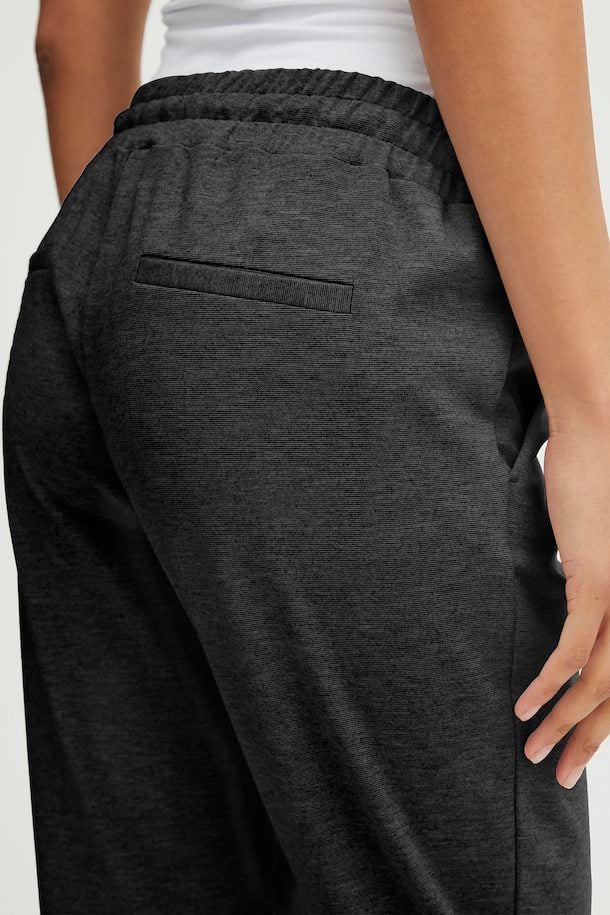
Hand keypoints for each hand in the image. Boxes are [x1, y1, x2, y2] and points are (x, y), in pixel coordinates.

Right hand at [514, 413, 609, 787]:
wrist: (602, 433)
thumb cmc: (601, 484)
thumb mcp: (601, 547)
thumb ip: (595, 584)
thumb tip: (576, 610)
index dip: (605, 723)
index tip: (577, 748)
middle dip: (587, 741)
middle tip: (557, 773)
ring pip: (600, 683)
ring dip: (564, 724)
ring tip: (534, 752)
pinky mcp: (599, 581)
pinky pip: (574, 650)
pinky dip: (548, 683)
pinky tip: (526, 705)